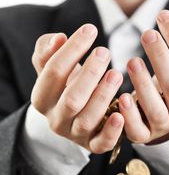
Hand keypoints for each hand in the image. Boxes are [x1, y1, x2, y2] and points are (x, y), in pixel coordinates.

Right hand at [31, 24, 123, 153]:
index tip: (91, 29)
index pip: (53, 72)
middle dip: (89, 74)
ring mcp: (75, 134)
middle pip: (71, 98)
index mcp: (42, 98)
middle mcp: (56, 119)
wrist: (75, 114)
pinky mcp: (94, 145)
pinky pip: (102, 144)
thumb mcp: (53, 67)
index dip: (72, 50)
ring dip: (103, 96)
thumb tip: (57, 38)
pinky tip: (121, 114)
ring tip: (116, 74)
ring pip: (87, 119)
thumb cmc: (67, 84)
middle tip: (105, 52)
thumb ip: (48, 50)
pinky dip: (112, 131)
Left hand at [119, 10, 168, 144]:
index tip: (162, 15)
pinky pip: (137, 131)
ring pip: (156, 109)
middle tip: (147, 34)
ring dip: (143, 85)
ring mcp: (165, 127)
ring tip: (132, 62)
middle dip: (161, 59)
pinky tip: (122, 97)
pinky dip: (129, 116)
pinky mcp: (144, 136)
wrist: (161, 113)